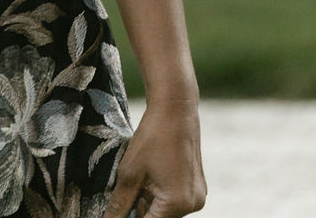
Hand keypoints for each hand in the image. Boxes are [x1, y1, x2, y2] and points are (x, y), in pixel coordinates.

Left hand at [103, 102, 205, 217]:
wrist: (175, 108)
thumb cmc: (152, 136)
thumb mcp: (130, 172)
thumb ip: (119, 204)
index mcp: (178, 204)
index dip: (130, 217)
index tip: (118, 210)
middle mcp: (193, 205)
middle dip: (140, 208)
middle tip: (130, 186)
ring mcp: (197, 196)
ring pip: (165, 210)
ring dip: (149, 200)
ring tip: (141, 176)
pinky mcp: (197, 186)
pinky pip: (174, 199)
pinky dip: (160, 193)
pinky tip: (151, 173)